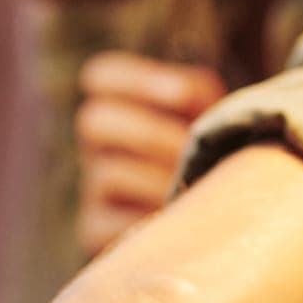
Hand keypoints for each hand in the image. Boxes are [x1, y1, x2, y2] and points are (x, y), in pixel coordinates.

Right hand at [75, 51, 225, 255]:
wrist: (204, 219)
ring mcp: (93, 186)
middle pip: (95, 120)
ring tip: (195, 187)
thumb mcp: (205, 118)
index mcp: (117, 105)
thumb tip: (201, 125)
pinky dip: (146, 218)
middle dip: (151, 134)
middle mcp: (98, 143)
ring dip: (156, 179)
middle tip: (192, 151)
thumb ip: (200, 103)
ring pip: (107, 174)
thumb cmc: (209, 155)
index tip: (183, 94)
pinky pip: (108, 221)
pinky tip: (178, 217)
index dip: (136, 80)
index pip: (101, 75)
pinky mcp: (93, 227)